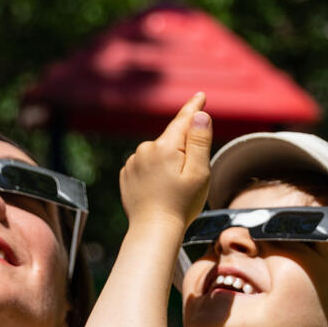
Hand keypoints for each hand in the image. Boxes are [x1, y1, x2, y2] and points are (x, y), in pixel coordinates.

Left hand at [120, 93, 213, 231]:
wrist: (153, 230)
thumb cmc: (181, 204)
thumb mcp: (199, 173)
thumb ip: (200, 142)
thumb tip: (199, 116)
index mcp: (166, 147)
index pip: (183, 120)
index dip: (194, 107)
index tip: (201, 96)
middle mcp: (146, 149)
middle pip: (172, 140)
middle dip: (183, 150)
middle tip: (191, 177)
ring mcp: (133, 161)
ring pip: (158, 153)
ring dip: (168, 162)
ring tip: (174, 188)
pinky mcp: (127, 174)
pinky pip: (146, 165)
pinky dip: (155, 172)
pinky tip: (160, 189)